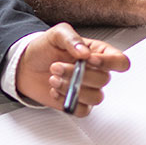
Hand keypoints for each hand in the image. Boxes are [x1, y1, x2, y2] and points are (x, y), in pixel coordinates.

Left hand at [13, 23, 128, 115]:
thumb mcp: (56, 34)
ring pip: (95, 97)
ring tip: (53, 79)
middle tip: (56, 66)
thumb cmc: (44, 48)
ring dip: (72, 89)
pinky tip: (55, 91)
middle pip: (104, 80)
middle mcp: (96, 72)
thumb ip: (72, 39)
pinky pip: (83, 110)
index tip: (89, 60)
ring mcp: (87, 89)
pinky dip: (68, 102)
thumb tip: (84, 52)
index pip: (120, 61)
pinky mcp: (77, 103)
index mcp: (97, 53)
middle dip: (78, 74)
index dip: (109, 63)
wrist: (25, 65)